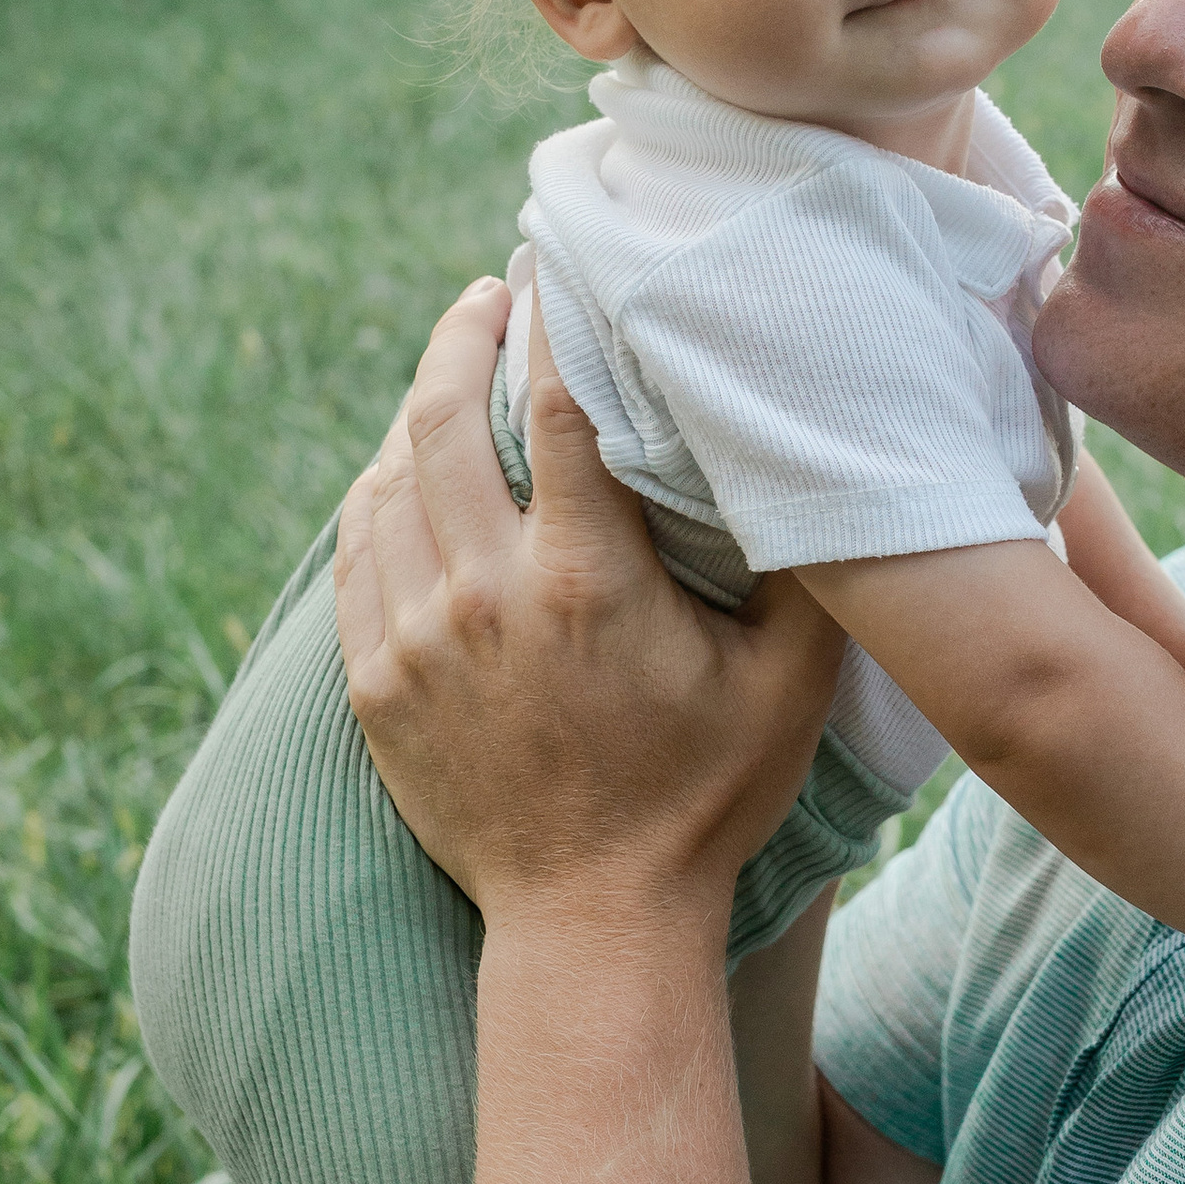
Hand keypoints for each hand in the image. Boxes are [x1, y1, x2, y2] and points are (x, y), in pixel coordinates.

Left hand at [333, 278, 845, 925]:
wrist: (591, 923)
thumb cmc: (706, 800)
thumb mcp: (789, 687)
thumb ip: (809, 570)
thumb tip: (827, 460)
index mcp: (587, 581)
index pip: (556, 404)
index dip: (552, 316)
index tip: (555, 261)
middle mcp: (485, 594)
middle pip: (444, 415)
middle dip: (461, 334)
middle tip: (488, 294)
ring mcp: (417, 638)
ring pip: (389, 475)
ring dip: (415, 406)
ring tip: (450, 365)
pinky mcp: (375, 681)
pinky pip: (357, 550)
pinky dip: (378, 488)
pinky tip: (406, 466)